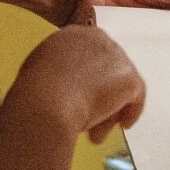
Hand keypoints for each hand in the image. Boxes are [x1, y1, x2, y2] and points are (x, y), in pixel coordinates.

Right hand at [9, 21, 145, 141]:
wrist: (47, 101)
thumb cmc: (34, 92)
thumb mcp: (38, 72)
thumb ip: (56, 71)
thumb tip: (62, 84)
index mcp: (72, 35)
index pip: (87, 56)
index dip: (86, 80)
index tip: (81, 100)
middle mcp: (97, 37)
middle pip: (105, 70)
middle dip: (99, 95)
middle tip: (90, 120)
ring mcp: (116, 56)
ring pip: (118, 85)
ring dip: (109, 109)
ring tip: (95, 135)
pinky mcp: (130, 77)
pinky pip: (135, 96)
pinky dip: (131, 111)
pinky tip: (124, 125)